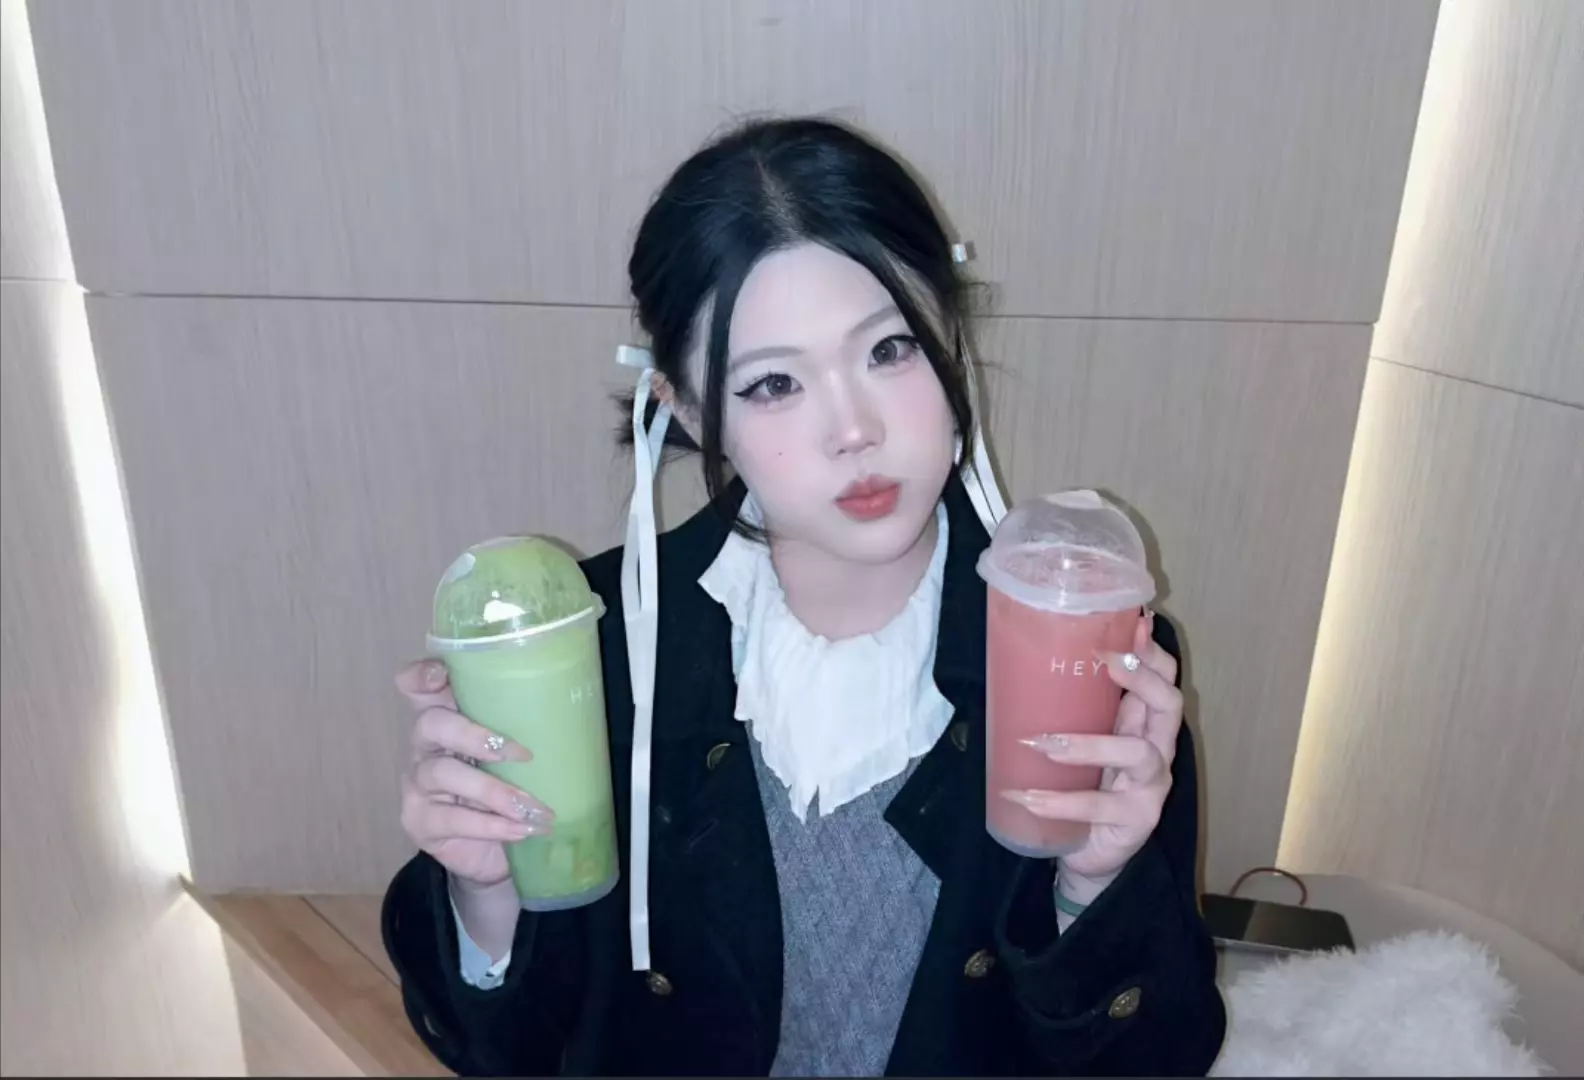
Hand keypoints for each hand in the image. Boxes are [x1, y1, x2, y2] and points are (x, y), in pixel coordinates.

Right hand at [396, 659, 554, 888]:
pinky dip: (492, 824)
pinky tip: (521, 829)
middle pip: (431, 723)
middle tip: (522, 754)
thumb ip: (525, 731)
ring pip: (442, 772)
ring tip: (531, 807)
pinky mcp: (419, 820)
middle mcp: (426, 745)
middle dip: (474, 735)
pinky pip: (451, 818)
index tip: (441, 674)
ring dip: (494, 790)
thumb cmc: (508, 790)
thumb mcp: (517, 757)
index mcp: (448, 717)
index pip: (419, 685)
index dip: (422, 674)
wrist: (494, 854)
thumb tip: (572, 713)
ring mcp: (417, 783)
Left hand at [1004, 610, 1182, 883]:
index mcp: (1143, 723)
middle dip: (1143, 678)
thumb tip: (1041, 654)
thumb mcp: (1081, 737)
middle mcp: (1157, 749)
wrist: (1084, 851)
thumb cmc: (1082, 785)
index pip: (1165, 679)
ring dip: (1088, 744)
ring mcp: (1152, 786)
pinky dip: (1060, 800)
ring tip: (1041, 743)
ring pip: (1137, 753)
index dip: (1153, 652)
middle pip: (1169, 705)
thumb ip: (1074, 705)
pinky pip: (1102, 807)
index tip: (1133, 624)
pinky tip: (1027, 796)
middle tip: (1103, 660)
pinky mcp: (1137, 821)